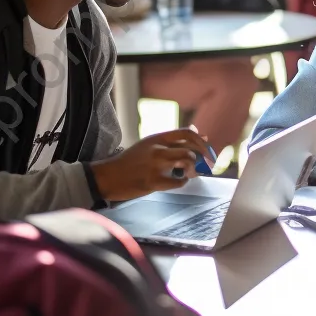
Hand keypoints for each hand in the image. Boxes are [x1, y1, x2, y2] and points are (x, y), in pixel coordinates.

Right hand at [90, 128, 212, 201]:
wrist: (107, 177)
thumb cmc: (130, 161)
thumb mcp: (149, 145)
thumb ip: (173, 141)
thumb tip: (201, 134)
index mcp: (157, 138)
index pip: (187, 133)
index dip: (201, 141)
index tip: (208, 150)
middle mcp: (157, 149)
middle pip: (190, 148)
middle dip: (203, 158)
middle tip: (207, 166)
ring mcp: (155, 165)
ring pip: (186, 161)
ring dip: (194, 169)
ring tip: (192, 173)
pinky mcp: (152, 181)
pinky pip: (177, 181)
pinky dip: (182, 182)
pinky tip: (179, 181)